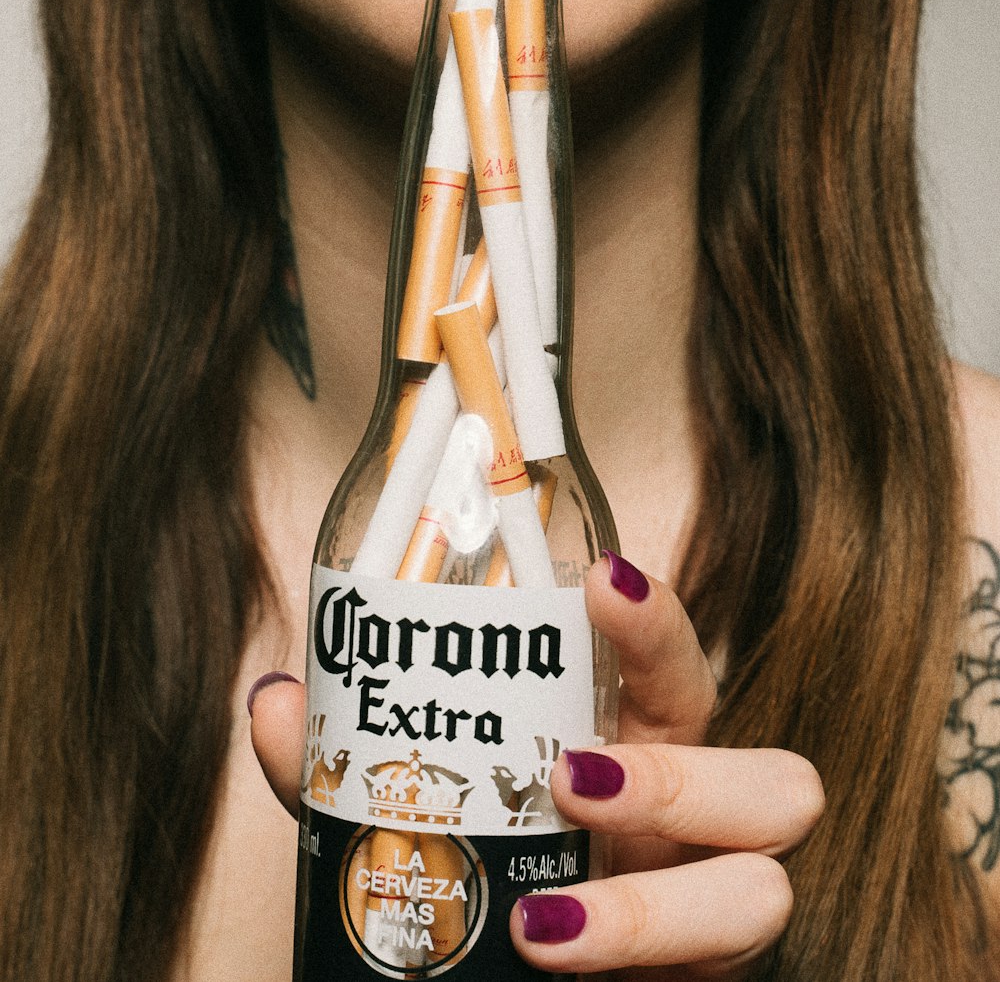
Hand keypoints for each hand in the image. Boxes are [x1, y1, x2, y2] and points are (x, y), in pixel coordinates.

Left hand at [249, 551, 822, 979]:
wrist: (514, 971)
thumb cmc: (492, 859)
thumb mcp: (425, 804)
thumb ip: (356, 762)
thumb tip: (280, 704)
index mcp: (641, 743)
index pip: (678, 664)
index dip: (657, 619)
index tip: (600, 579)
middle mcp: (695, 820)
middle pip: (779, 780)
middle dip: (685, 778)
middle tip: (573, 776)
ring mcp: (705, 905)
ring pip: (762, 891)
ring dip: (655, 904)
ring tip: (541, 914)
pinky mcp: (699, 980)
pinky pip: (713, 976)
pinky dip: (629, 959)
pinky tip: (546, 950)